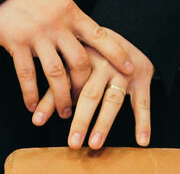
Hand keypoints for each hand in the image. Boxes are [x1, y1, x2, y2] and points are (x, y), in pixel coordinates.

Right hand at [0, 0, 134, 117]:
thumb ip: (71, 18)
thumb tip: (88, 36)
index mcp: (70, 12)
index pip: (99, 35)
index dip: (116, 53)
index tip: (129, 68)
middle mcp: (56, 25)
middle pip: (79, 62)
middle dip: (85, 86)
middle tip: (85, 101)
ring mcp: (36, 35)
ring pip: (56, 74)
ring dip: (62, 98)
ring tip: (64, 112)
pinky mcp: (16, 44)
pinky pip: (26, 75)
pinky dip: (31, 94)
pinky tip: (32, 106)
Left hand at [33, 29, 152, 149]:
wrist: (129, 36)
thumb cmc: (92, 55)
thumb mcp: (72, 65)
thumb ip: (55, 89)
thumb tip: (35, 119)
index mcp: (81, 56)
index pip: (64, 82)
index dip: (50, 102)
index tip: (37, 122)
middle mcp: (103, 63)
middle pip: (90, 94)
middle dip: (81, 120)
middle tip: (72, 142)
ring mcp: (123, 72)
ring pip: (113, 100)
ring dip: (104, 123)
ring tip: (94, 143)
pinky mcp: (142, 80)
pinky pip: (143, 104)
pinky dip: (143, 122)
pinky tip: (141, 140)